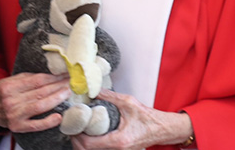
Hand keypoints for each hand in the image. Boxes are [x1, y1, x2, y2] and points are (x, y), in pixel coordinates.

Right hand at [0, 72, 70, 132]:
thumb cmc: (0, 93)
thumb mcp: (9, 81)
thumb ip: (26, 78)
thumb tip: (48, 75)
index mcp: (9, 86)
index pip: (36, 80)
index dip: (52, 77)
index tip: (64, 74)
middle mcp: (11, 100)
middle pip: (40, 92)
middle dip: (58, 86)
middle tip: (71, 82)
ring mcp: (14, 115)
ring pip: (40, 106)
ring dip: (57, 99)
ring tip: (68, 93)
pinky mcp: (18, 127)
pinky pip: (35, 125)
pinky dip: (48, 122)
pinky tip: (58, 117)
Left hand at [70, 90, 193, 149]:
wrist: (162, 129)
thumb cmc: (149, 118)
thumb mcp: (128, 102)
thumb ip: (109, 96)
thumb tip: (92, 90)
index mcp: (118, 141)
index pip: (88, 144)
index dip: (76, 135)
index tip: (71, 124)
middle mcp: (117, 149)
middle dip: (76, 139)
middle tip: (72, 125)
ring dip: (82, 141)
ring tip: (79, 127)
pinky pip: (99, 149)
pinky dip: (91, 143)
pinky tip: (89, 131)